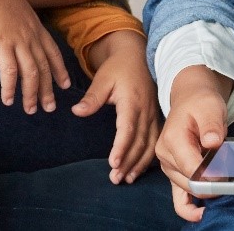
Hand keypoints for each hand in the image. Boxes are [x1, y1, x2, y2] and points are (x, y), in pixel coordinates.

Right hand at [0, 0, 72, 114]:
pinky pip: (10, 72)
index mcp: (33, 24)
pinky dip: (10, 88)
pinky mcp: (1, 45)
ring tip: (30, 110)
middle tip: (50, 108)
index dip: (60, 70)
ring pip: (31, 74)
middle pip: (44, 67)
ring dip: (32, 95)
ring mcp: (17, 40)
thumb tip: (12, 28)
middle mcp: (30, 34)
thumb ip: (15, 19)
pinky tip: (8, 100)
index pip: (52, 51)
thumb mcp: (10, 4)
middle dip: (48, 90)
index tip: (65, 85)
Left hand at [72, 30, 158, 183]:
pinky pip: (155, 141)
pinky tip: (140, 169)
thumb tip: (77, 111)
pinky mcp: (155, 118)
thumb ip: (92, 97)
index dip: (122, 148)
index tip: (114, 163)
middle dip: (129, 162)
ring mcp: (153, 115)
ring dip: (139, 164)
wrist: (136, 55)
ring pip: (150, 145)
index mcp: (132, 102)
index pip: (128, 129)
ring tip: (127, 179)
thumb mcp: (103, 78)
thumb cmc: (118, 67)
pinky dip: (149, 157)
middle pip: (140, 142)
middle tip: (116, 178)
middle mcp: (145, 111)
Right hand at [155, 65, 232, 221]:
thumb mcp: (210, 106)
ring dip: (207, 187)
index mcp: (172, 140)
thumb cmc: (201, 103)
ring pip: (189, 191)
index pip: (193, 170)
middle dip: (213, 182)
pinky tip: (202, 213)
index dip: (214, 176)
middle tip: (228, 166)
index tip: (228, 171)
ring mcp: (167, 167)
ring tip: (220, 170)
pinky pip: (178, 199)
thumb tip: (212, 142)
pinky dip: (190, 209)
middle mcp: (165, 156)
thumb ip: (211, 125)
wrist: (191, 100)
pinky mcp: (173, 174)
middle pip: (191, 184)